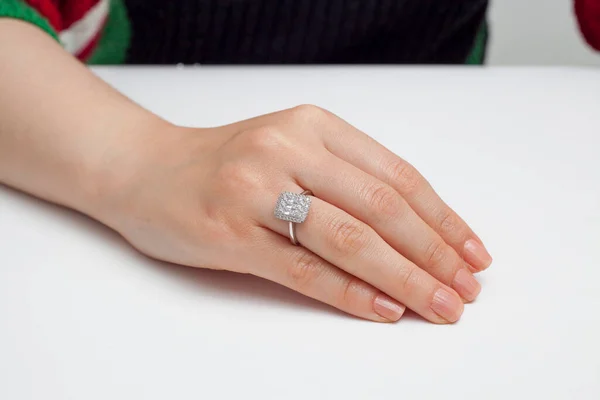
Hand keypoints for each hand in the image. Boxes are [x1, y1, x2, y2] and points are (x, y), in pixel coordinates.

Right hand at [100, 105, 491, 322]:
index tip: (471, 253)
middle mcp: (288, 150)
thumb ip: (344, 178)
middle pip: (382, 209)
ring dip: (405, 279)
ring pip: (350, 241)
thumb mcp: (290, 149)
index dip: (442, 219)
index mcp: (312, 126)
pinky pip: (304, 269)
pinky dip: (350, 293)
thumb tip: (413, 233)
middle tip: (465, 288)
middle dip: (434, 254)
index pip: (397, 176)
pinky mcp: (230, 234)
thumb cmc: (225, 163)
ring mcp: (256, 191)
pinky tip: (384, 311)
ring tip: (439, 306)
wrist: (144, 169)